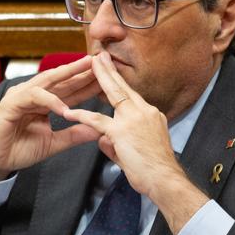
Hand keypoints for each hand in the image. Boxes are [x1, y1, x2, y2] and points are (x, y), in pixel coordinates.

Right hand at [0, 55, 103, 183]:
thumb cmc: (17, 150)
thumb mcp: (53, 143)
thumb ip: (74, 134)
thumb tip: (98, 130)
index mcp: (44, 102)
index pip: (71, 89)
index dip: (89, 84)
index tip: (110, 79)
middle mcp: (33, 94)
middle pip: (63, 79)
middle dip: (84, 70)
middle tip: (104, 61)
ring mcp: (21, 95)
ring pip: (49, 80)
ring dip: (69, 73)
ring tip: (88, 68)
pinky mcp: (11, 103)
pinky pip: (34, 97)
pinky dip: (50, 101)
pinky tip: (65, 107)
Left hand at [62, 54, 208, 233]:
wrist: (165, 179)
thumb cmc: (155, 170)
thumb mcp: (137, 150)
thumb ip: (116, 142)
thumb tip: (102, 140)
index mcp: (151, 115)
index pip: (132, 94)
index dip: (120, 81)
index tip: (113, 70)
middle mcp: (145, 112)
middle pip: (124, 87)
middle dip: (110, 70)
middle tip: (100, 55)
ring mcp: (134, 120)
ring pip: (114, 95)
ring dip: (100, 78)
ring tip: (91, 65)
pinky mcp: (122, 132)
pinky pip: (98, 121)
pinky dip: (82, 116)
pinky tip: (69, 112)